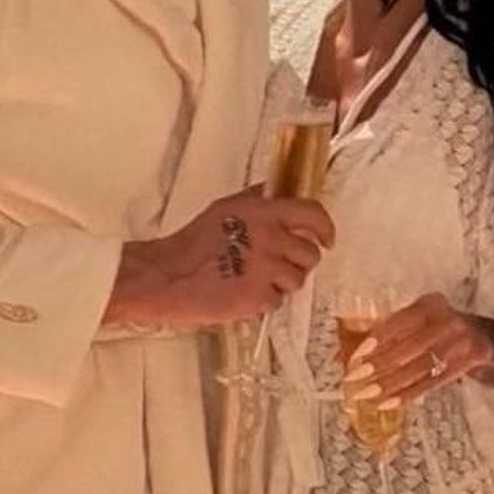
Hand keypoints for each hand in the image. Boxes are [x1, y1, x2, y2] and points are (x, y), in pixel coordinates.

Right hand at [103, 187, 333, 329]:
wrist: (168, 277)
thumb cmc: (193, 243)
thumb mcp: (225, 208)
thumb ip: (258, 199)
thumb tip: (281, 191)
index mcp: (264, 212)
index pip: (313, 213)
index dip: (325, 228)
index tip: (326, 238)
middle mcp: (270, 239)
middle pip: (310, 254)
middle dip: (298, 261)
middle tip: (277, 264)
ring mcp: (266, 270)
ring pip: (297, 280)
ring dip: (281, 282)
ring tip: (254, 279)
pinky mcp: (259, 298)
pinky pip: (278, 301)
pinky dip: (264, 301)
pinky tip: (242, 293)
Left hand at [343, 292, 493, 405]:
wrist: (486, 337)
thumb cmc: (438, 329)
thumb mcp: (419, 321)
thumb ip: (386, 334)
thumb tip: (343, 354)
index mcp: (430, 304)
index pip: (401, 321)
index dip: (378, 339)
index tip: (357, 356)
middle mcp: (448, 321)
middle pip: (410, 347)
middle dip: (380, 365)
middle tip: (356, 379)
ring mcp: (461, 342)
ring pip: (420, 368)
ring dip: (391, 385)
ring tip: (367, 396)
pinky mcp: (468, 362)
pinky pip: (432, 383)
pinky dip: (408, 395)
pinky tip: (388, 403)